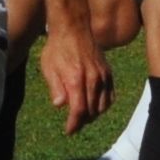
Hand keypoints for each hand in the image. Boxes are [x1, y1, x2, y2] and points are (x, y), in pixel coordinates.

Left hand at [37, 4, 109, 129]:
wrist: (73, 28)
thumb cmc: (57, 48)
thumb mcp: (48, 67)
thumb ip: (55, 87)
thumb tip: (59, 105)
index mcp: (76, 79)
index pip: (79, 111)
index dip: (74, 124)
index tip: (69, 131)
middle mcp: (93, 79)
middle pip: (91, 111)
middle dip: (82, 122)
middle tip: (74, 125)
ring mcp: (103, 76)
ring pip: (103, 106)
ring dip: (93, 115)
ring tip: (83, 117)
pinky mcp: (108, 72)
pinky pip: (110, 95)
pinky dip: (104, 105)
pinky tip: (96, 107)